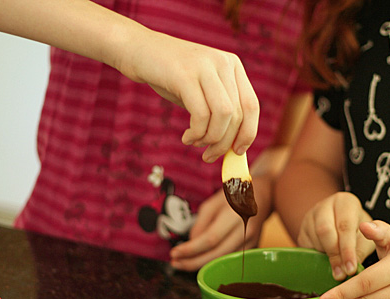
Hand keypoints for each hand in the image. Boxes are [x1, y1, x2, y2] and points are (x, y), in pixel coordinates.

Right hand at [118, 31, 258, 162]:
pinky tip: (187, 137)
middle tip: (210, 156)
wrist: (138, 50)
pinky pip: (201, 114)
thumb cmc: (171, 77)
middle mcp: (223, 63)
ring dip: (211, 139)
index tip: (237, 152)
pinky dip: (196, 133)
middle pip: (237, 114)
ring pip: (223, 115)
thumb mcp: (201, 90)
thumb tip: (232, 147)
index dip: (248, 133)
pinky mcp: (185, 74)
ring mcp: (205, 66)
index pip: (252, 105)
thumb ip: (219, 112)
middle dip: (225, 143)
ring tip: (196, 143)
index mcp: (233, 65)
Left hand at [169, 176, 271, 270]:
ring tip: (182, 263)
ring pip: (224, 259)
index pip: (210, 239)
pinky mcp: (253, 246)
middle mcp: (245, 229)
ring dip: (201, 264)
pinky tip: (200, 260)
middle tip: (175, 263)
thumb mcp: (213, 203)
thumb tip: (191, 244)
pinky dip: (214, 262)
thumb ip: (201, 224)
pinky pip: (230, 258)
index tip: (174, 253)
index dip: (191, 249)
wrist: (264, 193)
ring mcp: (252, 240)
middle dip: (193, 262)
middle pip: (217, 254)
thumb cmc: (235, 195)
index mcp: (234, 214)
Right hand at [297, 192, 374, 279]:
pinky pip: (306, 246)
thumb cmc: (362, 232)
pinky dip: (317, 257)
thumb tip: (352, 266)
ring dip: (325, 257)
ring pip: (314, 239)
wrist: (346, 227)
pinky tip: (328, 263)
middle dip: (334, 255)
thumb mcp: (370, 237)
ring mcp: (311, 216)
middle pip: (324, 230)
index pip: (344, 225)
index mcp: (345, 202)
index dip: (347, 249)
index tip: (351, 268)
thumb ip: (363, 249)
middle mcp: (325, 205)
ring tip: (337, 271)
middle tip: (341, 274)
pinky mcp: (302, 230)